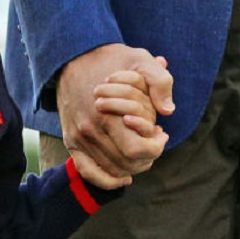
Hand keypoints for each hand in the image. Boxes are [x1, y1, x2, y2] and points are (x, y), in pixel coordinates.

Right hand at [57, 45, 172, 186]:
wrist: (72, 58)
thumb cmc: (111, 59)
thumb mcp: (141, 60)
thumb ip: (159, 83)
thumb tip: (168, 111)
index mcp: (107, 115)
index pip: (137, 151)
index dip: (156, 147)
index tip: (162, 132)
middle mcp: (90, 132)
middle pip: (127, 164)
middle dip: (148, 157)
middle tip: (154, 140)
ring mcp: (78, 138)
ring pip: (112, 170)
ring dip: (133, 166)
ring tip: (141, 148)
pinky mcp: (71, 141)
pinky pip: (88, 172)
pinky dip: (107, 180)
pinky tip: (124, 178)